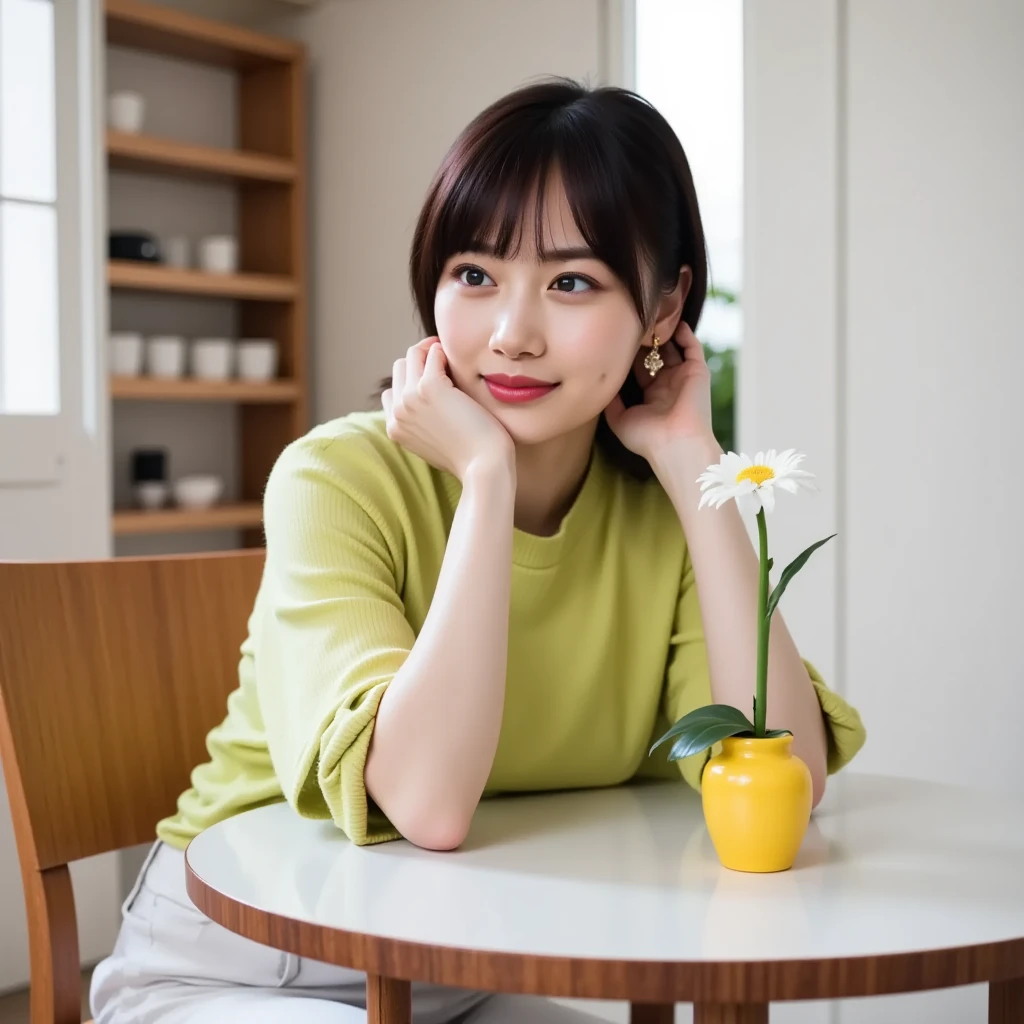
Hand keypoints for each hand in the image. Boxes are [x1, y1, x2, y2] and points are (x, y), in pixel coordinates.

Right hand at [382, 338, 514, 482]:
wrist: (484, 466)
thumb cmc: (470, 457)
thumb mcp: (436, 443)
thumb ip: (425, 425)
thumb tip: (431, 406)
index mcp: (395, 428)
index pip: (392, 391)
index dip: (413, 381)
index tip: (435, 379)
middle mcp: (397, 413)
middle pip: (399, 369)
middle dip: (420, 361)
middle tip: (443, 360)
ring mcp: (410, 398)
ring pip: (411, 355)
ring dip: (431, 350)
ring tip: (450, 357)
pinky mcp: (429, 387)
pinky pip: (431, 354)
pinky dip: (443, 352)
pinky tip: (459, 360)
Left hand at [604, 320, 717, 462]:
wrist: (674, 443)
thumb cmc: (646, 438)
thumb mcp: (619, 419)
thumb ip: (610, 400)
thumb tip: (601, 381)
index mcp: (652, 396)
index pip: (639, 368)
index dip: (629, 354)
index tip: (615, 339)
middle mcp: (668, 385)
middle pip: (655, 356)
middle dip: (643, 341)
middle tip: (629, 323)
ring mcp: (683, 377)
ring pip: (672, 348)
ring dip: (661, 334)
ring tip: (648, 317)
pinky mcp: (697, 371)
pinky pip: (692, 346)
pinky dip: (684, 333)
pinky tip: (672, 321)